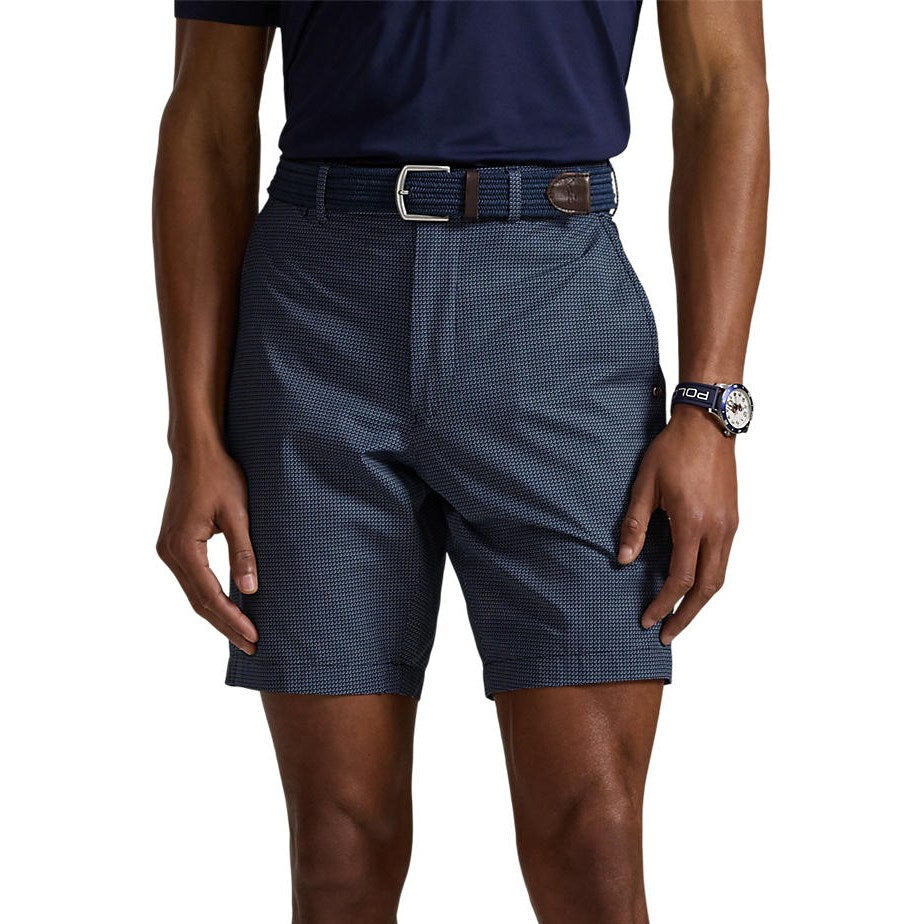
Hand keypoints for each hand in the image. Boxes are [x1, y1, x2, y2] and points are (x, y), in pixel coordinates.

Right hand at [156, 446, 258, 653]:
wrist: (196, 450)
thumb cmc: (220, 475)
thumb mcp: (238, 513)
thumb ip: (244, 552)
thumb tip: (251, 589)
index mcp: (183, 547)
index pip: (210, 595)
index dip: (232, 619)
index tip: (254, 637)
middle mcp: (169, 552)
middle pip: (199, 602)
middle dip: (226, 625)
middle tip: (252, 647)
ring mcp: (168, 549)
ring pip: (194, 594)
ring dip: (218, 615)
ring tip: (243, 635)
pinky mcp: (174, 544)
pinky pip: (193, 580)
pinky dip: (210, 598)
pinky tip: (229, 608)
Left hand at [617, 405, 738, 643]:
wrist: (708, 423)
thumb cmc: (673, 450)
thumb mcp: (644, 486)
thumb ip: (634, 525)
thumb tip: (623, 561)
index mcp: (693, 523)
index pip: (680, 579)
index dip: (664, 604)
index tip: (648, 620)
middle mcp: (717, 529)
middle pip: (708, 588)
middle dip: (687, 615)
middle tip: (667, 634)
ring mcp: (730, 525)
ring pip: (720, 576)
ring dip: (701, 601)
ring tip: (680, 615)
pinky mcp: (733, 518)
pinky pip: (724, 559)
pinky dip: (709, 579)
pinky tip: (693, 583)